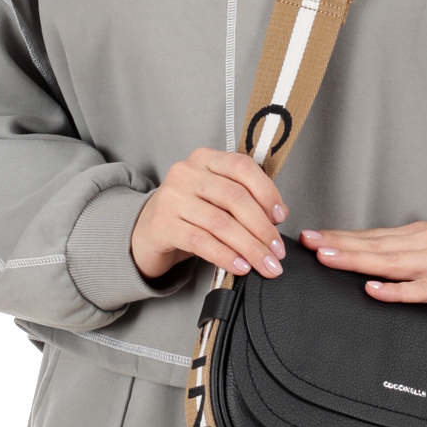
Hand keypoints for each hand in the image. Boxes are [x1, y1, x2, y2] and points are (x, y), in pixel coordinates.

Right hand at [131, 149, 287, 281]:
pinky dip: (226, 256)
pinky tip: (240, 267)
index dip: (267, 192)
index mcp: (204, 160)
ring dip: (250, 247)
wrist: (145, 234)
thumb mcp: (214, 199)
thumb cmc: (187, 216)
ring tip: (265, 264)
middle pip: (234, 197)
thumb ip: (242, 199)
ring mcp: (171, 197)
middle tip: (277, 251)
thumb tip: (277, 215)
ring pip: (221, 222)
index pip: (242, 167)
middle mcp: (186, 173)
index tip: (280, 217)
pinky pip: (202, 242)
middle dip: (262, 228)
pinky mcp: (162, 224)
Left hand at [299, 221, 426, 309]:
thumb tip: (376, 266)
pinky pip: (423, 288)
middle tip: (307, 243)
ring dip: (357, 258)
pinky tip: (375, 290)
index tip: (311, 237)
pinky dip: (397, 290)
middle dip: (338, 243)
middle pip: (375, 244)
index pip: (373, 236)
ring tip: (328, 258)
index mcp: (423, 235)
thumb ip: (414, 257)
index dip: (341, 236)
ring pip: (392, 260)